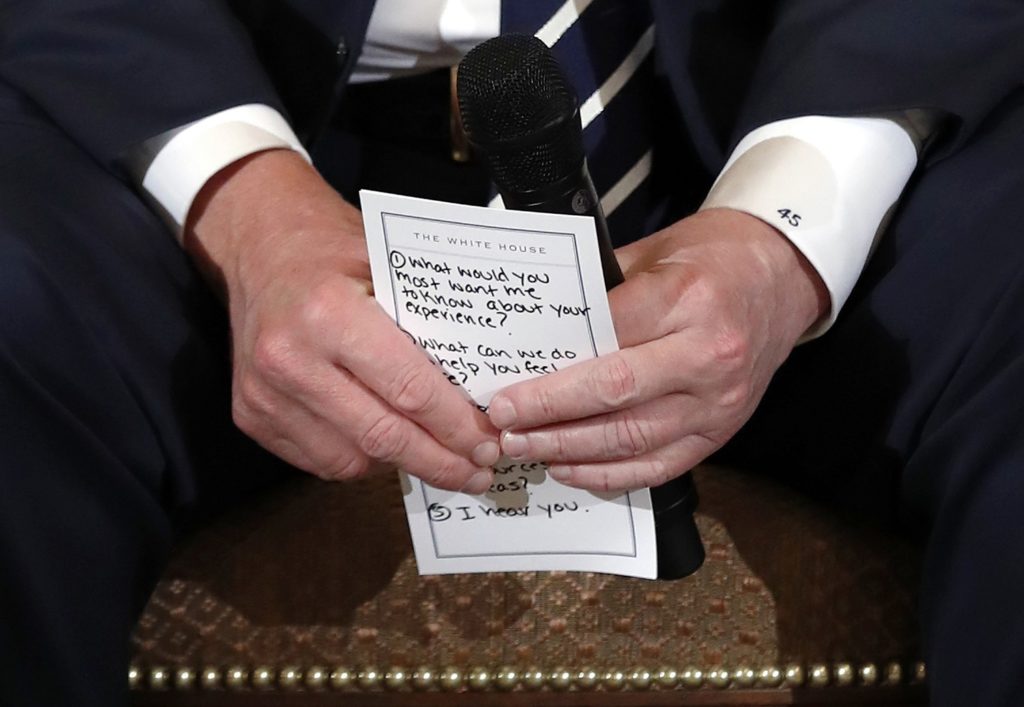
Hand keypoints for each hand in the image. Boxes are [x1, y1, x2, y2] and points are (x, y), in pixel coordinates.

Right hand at [185, 150, 498, 491]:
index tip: (488, 443)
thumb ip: (429, 324)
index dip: (455, 426)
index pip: (409, 389)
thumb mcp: (388, 266)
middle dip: (439, 461)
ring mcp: (264, 393)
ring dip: (401, 464)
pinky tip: (387, 445)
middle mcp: (290, 358)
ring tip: (438, 458)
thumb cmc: (331, 251)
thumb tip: (486, 388)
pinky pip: (320, 460)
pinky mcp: (251, 415)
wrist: (259, 245)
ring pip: (351, 459)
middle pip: (383, 435)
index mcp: (328, 312)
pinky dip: (361, 459)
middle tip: (477, 472)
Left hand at [487, 208, 827, 491]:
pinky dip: (608, 475)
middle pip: (614, 393)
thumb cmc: (711, 260)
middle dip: (549, 413)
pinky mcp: (719, 433)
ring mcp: (718, 402)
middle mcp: (708, 355)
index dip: (551, 370)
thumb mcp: (653, 254)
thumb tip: (536, 332)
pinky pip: (658, 465)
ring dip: (569, 449)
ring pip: (632, 437)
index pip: (605, 339)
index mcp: (688, 299)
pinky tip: (568, 468)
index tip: (507, 384)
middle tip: (503, 422)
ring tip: (524, 447)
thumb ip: (599, 292)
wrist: (783, 279)